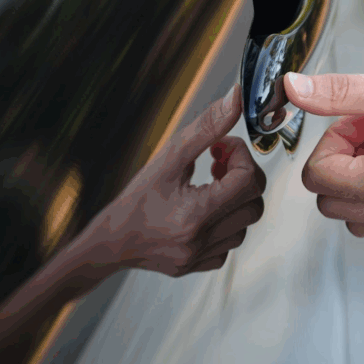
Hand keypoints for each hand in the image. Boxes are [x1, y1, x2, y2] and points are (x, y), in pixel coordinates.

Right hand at [87, 84, 266, 275]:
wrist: (109, 242)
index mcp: (195, 213)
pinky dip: (225, 223)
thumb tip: (235, 98)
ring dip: (236, 199)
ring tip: (209, 185)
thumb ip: (206, 128)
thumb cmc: (136, 198)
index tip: (220, 148)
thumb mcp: (169, 157)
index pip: (248, 180)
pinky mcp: (200, 265)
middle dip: (242, 176)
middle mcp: (202, 239)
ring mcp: (203, 255)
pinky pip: (230, 242)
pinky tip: (203, 211)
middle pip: (255, 202)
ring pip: (246, 223)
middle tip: (218, 164)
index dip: (241, 156)